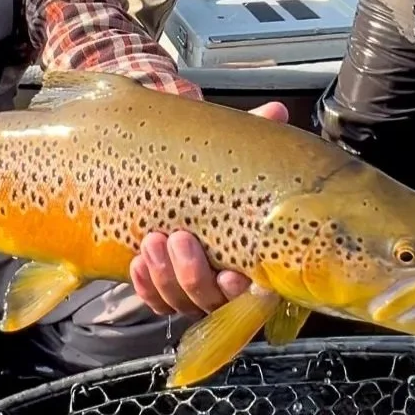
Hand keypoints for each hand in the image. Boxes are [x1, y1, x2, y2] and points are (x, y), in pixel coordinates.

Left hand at [130, 101, 289, 315]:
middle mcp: (222, 280)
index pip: (252, 292)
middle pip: (210, 299)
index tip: (233, 273)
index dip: (241, 290)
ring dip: (165, 277)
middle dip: (193, 275)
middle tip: (179, 237)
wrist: (171, 173)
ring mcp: (191, 287)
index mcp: (249, 255)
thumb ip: (254, 136)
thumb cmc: (211, 170)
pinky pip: (154, 299)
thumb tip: (276, 113)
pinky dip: (146, 285)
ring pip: (179, 301)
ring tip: (152, 240)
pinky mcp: (162, 287)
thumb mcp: (230, 153)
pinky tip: (138, 262)